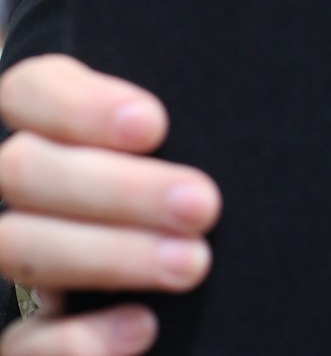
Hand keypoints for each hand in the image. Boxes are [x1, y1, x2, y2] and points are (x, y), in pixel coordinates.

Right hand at [0, 56, 220, 355]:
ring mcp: (5, 253)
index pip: (29, 91)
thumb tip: (217, 125)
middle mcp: (9, 186)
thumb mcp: (159, 144)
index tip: (154, 125)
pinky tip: (142, 327)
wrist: (145, 284)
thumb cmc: (166, 180)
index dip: (81, 107)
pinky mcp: (13, 330)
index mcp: (36, 121)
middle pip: (27, 170)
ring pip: (22, 246)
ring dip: (112, 255)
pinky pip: (19, 342)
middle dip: (121, 189)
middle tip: (203, 205)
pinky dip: (78, 340)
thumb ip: (158, 132)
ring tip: (193, 262)